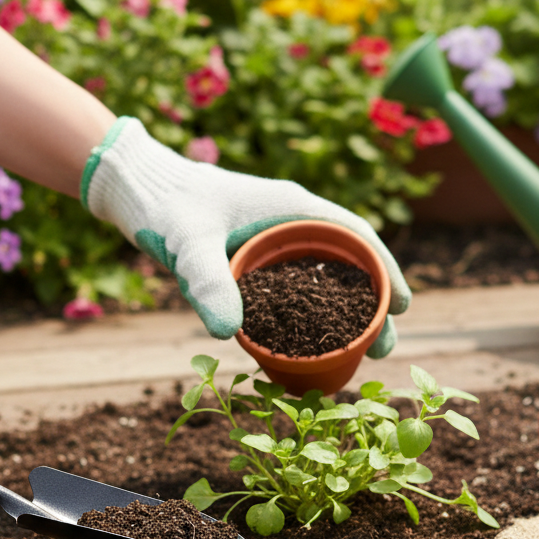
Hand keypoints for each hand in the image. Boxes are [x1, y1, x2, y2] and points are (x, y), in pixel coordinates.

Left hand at [81, 118, 410, 356]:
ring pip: (321, 276)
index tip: (403, 306)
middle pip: (346, 262)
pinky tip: (305, 340)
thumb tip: (226, 332)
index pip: (355, 236)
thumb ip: (207, 281)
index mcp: (289, 207)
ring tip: (357, 350)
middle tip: (383, 346)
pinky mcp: (251, 253)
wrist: (135, 188)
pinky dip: (307, 310)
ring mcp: (270, 238)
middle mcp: (287, 220)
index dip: (384, 269)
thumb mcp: (188, 243)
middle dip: (371, 303)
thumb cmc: (165, 204)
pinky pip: (292, 283)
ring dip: (342, 311)